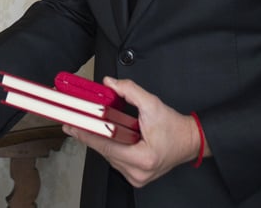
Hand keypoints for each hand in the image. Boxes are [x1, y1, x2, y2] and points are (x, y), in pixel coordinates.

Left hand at [62, 78, 205, 187]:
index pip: (105, 146)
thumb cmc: (175, 128)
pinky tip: (103, 136)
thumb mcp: (153, 104)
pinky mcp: (136, 176)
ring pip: (108, 157)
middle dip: (90, 136)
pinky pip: (115, 160)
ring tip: (87, 127)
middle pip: (104, 152)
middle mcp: (138, 172)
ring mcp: (136, 177)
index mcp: (142, 158)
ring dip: (100, 141)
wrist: (190, 141)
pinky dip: (109, 147)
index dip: (86, 134)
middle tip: (72, 123)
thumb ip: (130, 91)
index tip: (71, 126)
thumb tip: (110, 83)